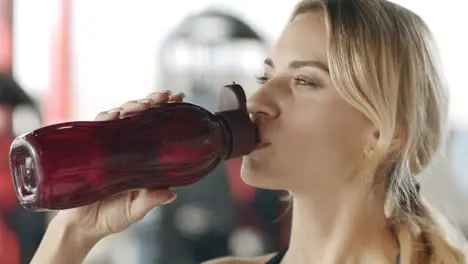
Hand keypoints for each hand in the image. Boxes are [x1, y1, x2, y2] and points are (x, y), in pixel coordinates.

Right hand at [53, 90, 184, 241]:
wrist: (81, 226)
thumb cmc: (111, 217)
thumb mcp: (135, 211)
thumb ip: (151, 200)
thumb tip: (171, 194)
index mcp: (142, 159)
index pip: (156, 129)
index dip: (166, 113)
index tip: (179, 99)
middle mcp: (126, 148)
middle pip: (140, 118)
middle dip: (152, 103)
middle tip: (164, 96)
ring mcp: (109, 146)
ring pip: (121, 117)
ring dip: (132, 107)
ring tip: (145, 105)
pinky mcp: (91, 148)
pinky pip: (98, 127)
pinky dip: (106, 118)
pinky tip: (115, 115)